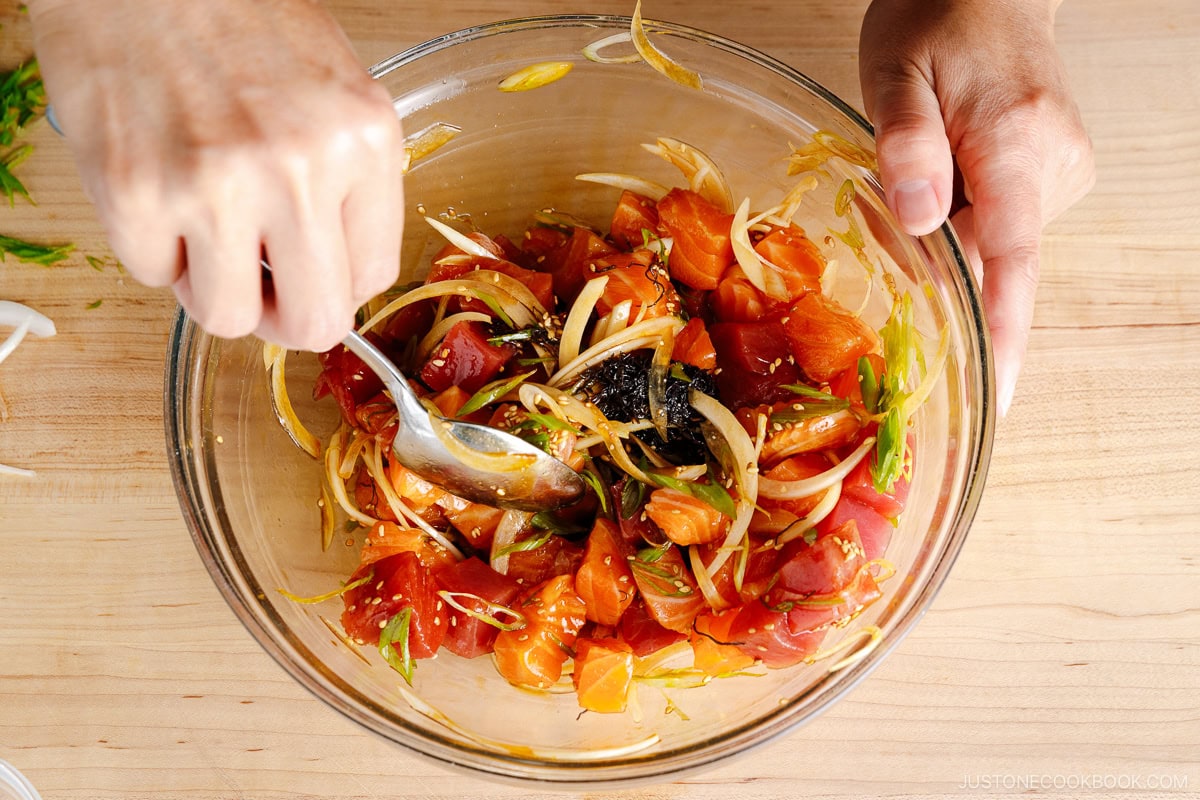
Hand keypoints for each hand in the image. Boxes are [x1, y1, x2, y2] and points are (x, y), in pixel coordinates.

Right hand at [28, 0, 404, 350]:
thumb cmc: (238, 18)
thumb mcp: (336, 90)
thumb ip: (348, 181)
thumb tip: (336, 273)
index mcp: (364, 141)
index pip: (373, 277)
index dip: (336, 288)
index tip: (310, 274)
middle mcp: (300, 168)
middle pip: (313, 322)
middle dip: (284, 318)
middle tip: (261, 288)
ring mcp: (218, 185)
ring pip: (229, 317)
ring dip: (214, 288)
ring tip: (203, 232)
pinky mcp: (137, 192)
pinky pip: (154, 277)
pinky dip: (154, 249)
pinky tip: (157, 191)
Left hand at [858, 0, 1093, 414]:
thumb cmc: (936, 21)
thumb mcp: (894, 71)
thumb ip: (905, 144)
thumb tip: (919, 219)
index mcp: (1013, 140)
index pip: (1012, 257)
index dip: (1003, 331)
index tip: (998, 394)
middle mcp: (1053, 163)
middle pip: (991, 255)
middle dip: (938, 264)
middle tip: (893, 227)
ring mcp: (1062, 170)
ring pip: (994, 242)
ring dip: (948, 233)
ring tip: (920, 174)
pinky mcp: (1057, 174)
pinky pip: (1002, 223)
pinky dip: (966, 221)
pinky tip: (945, 179)